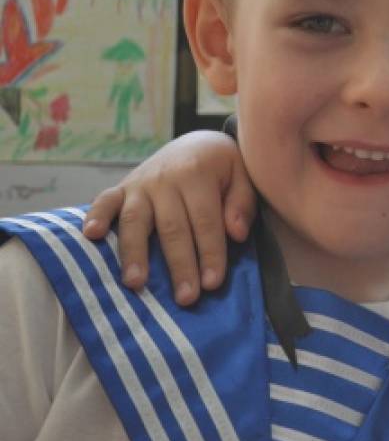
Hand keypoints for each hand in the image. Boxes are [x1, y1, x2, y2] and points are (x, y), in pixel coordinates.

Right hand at [82, 130, 255, 304]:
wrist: (196, 143)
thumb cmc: (223, 169)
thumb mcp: (243, 175)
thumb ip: (242, 204)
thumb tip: (236, 234)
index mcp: (198, 174)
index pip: (205, 221)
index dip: (210, 253)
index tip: (212, 283)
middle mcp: (166, 179)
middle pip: (172, 228)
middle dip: (179, 264)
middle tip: (185, 297)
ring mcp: (140, 184)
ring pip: (135, 220)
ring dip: (134, 253)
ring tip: (135, 283)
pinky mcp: (122, 187)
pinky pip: (104, 200)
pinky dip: (96, 216)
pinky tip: (91, 236)